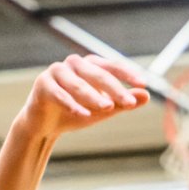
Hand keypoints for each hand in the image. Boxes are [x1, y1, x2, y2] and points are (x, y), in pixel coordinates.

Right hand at [17, 54, 148, 139]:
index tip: (143, 84)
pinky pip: (60, 94)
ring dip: (94, 97)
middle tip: (129, 102)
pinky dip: (72, 105)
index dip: (127, 74)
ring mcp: (57, 71)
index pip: (112, 66)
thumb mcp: (102, 109)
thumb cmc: (75, 112)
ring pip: (79, 84)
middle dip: (115, 89)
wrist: (44, 125)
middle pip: (98, 74)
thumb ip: (122, 103)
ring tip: (108, 108)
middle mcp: (74, 63)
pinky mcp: (42, 84)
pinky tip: (84, 115)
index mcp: (90, 65)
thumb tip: (146, 96)